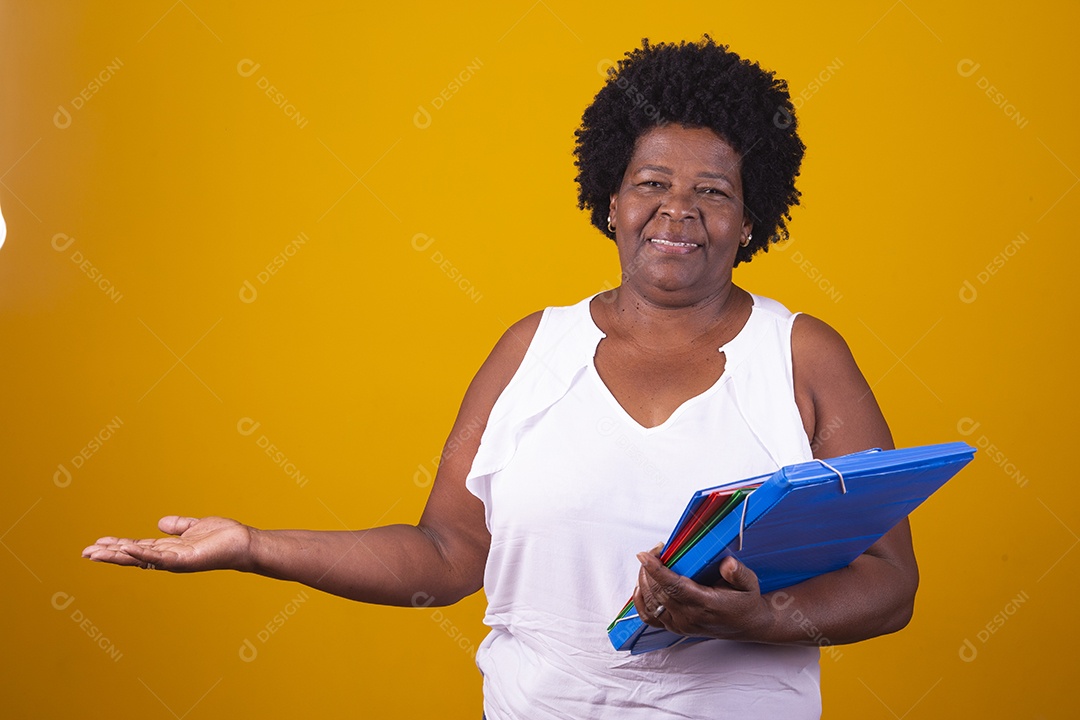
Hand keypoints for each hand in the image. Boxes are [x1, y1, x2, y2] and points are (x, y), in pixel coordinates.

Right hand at [81, 516, 253, 572]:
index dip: (117, 546)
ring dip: (118, 556)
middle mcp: (169, 558)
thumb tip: (160, 522)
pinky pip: (159, 558)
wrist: (244, 543)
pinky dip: (142, 554)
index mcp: (170, 549)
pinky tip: (126, 549)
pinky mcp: (184, 560)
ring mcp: (175, 561)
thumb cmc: (223, 536)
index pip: (137, 548)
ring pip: (140, 559)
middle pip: (133, 556)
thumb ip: (178, 526)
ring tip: (96, 553)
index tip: (97, 543)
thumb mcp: (195, 527)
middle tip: (85, 552)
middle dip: (110, 554)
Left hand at [632, 549, 775, 641]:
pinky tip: (642, 585)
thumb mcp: (749, 583)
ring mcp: (680, 625)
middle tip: (654, 550)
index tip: (644, 555)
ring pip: (651, 603)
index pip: (674, 587)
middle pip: (658, 592)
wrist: (748, 624)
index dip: (656, 571)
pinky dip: (640, 601)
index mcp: (705, 605)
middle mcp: (689, 617)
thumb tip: (727, 564)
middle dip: (649, 568)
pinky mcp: (676, 628)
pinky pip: (650, 617)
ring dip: (644, 581)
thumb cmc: (745, 602)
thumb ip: (738, 574)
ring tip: (649, 563)